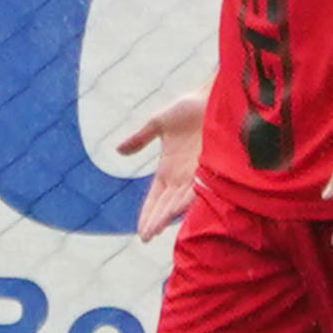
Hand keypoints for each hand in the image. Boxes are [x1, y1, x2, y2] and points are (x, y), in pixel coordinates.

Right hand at [114, 86, 212, 241]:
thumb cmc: (189, 108)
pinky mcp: (209, 166)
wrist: (214, 95)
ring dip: (168, 215)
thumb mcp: (158, 123)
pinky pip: (197, 186)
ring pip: (179, 200)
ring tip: (157, 229)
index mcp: (168, 170)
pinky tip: (179, 210)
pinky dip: (187, 198)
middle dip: (155, 220)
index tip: (141, 231)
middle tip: (146, 237)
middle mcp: (182, 177)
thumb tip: (118, 151)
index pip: (155, 198)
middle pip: (165, 204)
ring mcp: (196, 172)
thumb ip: (140, 138)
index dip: (147, 213)